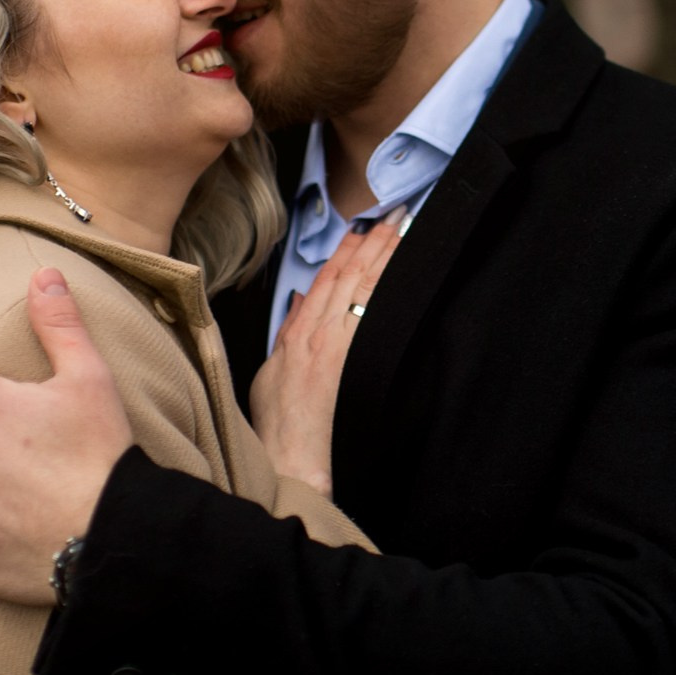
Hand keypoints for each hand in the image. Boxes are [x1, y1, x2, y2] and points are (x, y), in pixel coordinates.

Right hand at [251, 208, 406, 495]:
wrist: (291, 458)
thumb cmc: (279, 425)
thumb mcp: (272, 372)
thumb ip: (288, 333)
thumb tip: (299, 302)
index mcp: (297, 334)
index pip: (324, 280)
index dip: (344, 251)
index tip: (361, 230)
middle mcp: (317, 334)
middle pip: (348, 277)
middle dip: (372, 243)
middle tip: (394, 216)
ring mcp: (338, 346)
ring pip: (363, 289)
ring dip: (385, 257)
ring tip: (403, 231)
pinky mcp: (354, 361)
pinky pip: (373, 314)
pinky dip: (387, 287)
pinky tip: (401, 270)